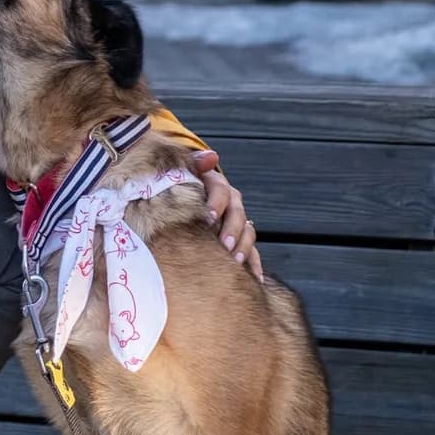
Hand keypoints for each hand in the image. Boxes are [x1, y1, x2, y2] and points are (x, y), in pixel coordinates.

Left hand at [192, 149, 262, 279]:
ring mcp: (237, 221)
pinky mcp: (239, 239)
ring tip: (233, 262)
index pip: (222, 191)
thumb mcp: (182, 174)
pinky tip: (255, 278)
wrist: (184, 197)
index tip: (208, 218)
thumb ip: (192, 164)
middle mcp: (231, 202)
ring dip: (243, 247)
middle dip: (232, 230)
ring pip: (248, 233)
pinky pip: (252, 252)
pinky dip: (254, 265)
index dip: (216, 204)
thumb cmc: (179, 187)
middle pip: (238, 214)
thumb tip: (211, 156)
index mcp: (216, 185)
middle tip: (224, 245)